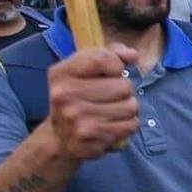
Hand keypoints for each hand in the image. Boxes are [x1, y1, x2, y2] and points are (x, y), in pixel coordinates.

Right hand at [46, 43, 139, 161]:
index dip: (117, 64)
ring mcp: (76, 118)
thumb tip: (132, 55)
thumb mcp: (85, 70)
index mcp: (61, 73)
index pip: (101, 59)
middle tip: (110, 97)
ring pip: (131, 107)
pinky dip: (127, 125)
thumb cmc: (79, 97)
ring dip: (128, 109)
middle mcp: (64, 95)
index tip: (114, 71)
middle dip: (125, 91)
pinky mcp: (89, 137)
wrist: (59, 137)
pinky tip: (111, 125)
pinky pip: (130, 125)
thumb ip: (110, 54)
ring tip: (111, 112)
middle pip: (124, 86)